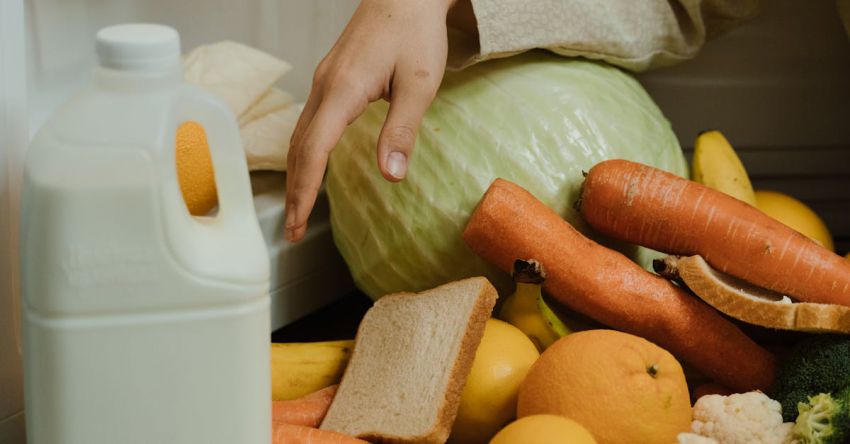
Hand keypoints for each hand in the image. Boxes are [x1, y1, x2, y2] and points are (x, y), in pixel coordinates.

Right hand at [285, 0, 458, 241]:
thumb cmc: (415, 32)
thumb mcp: (419, 83)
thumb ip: (402, 129)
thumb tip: (391, 175)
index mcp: (342, 90)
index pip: (314, 150)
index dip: (306, 189)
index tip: (300, 221)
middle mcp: (324, 87)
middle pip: (300, 148)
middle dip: (295, 191)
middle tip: (293, 230)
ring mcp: (324, 82)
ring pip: (300, 136)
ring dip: (297, 174)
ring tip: (298, 208)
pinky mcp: (331, 80)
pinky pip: (308, 123)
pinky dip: (304, 153)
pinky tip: (310, 167)